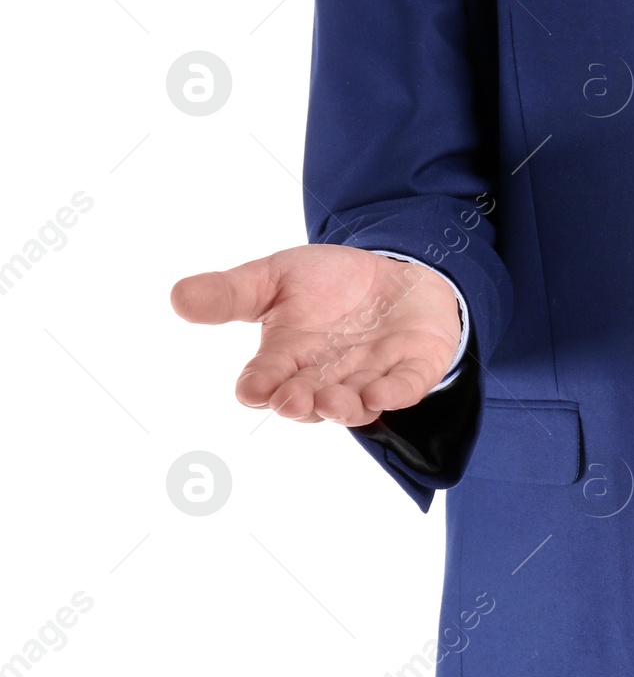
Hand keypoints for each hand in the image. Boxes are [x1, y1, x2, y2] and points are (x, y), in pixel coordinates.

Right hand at [171, 244, 462, 425]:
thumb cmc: (329, 282)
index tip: (252, 389)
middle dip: (298, 403)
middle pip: (308, 401)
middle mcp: (326, 377)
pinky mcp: (413, 370)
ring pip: (354, 403)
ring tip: (332, 402)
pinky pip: (405, 388)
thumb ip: (232, 292)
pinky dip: (394, 393)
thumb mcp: (276, 276)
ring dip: (343, 407)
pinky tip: (381, 393)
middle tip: (289, 401)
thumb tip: (177, 297)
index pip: (265, 381)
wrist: (394, 269)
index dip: (259, 386)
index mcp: (287, 358)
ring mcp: (371, 376)